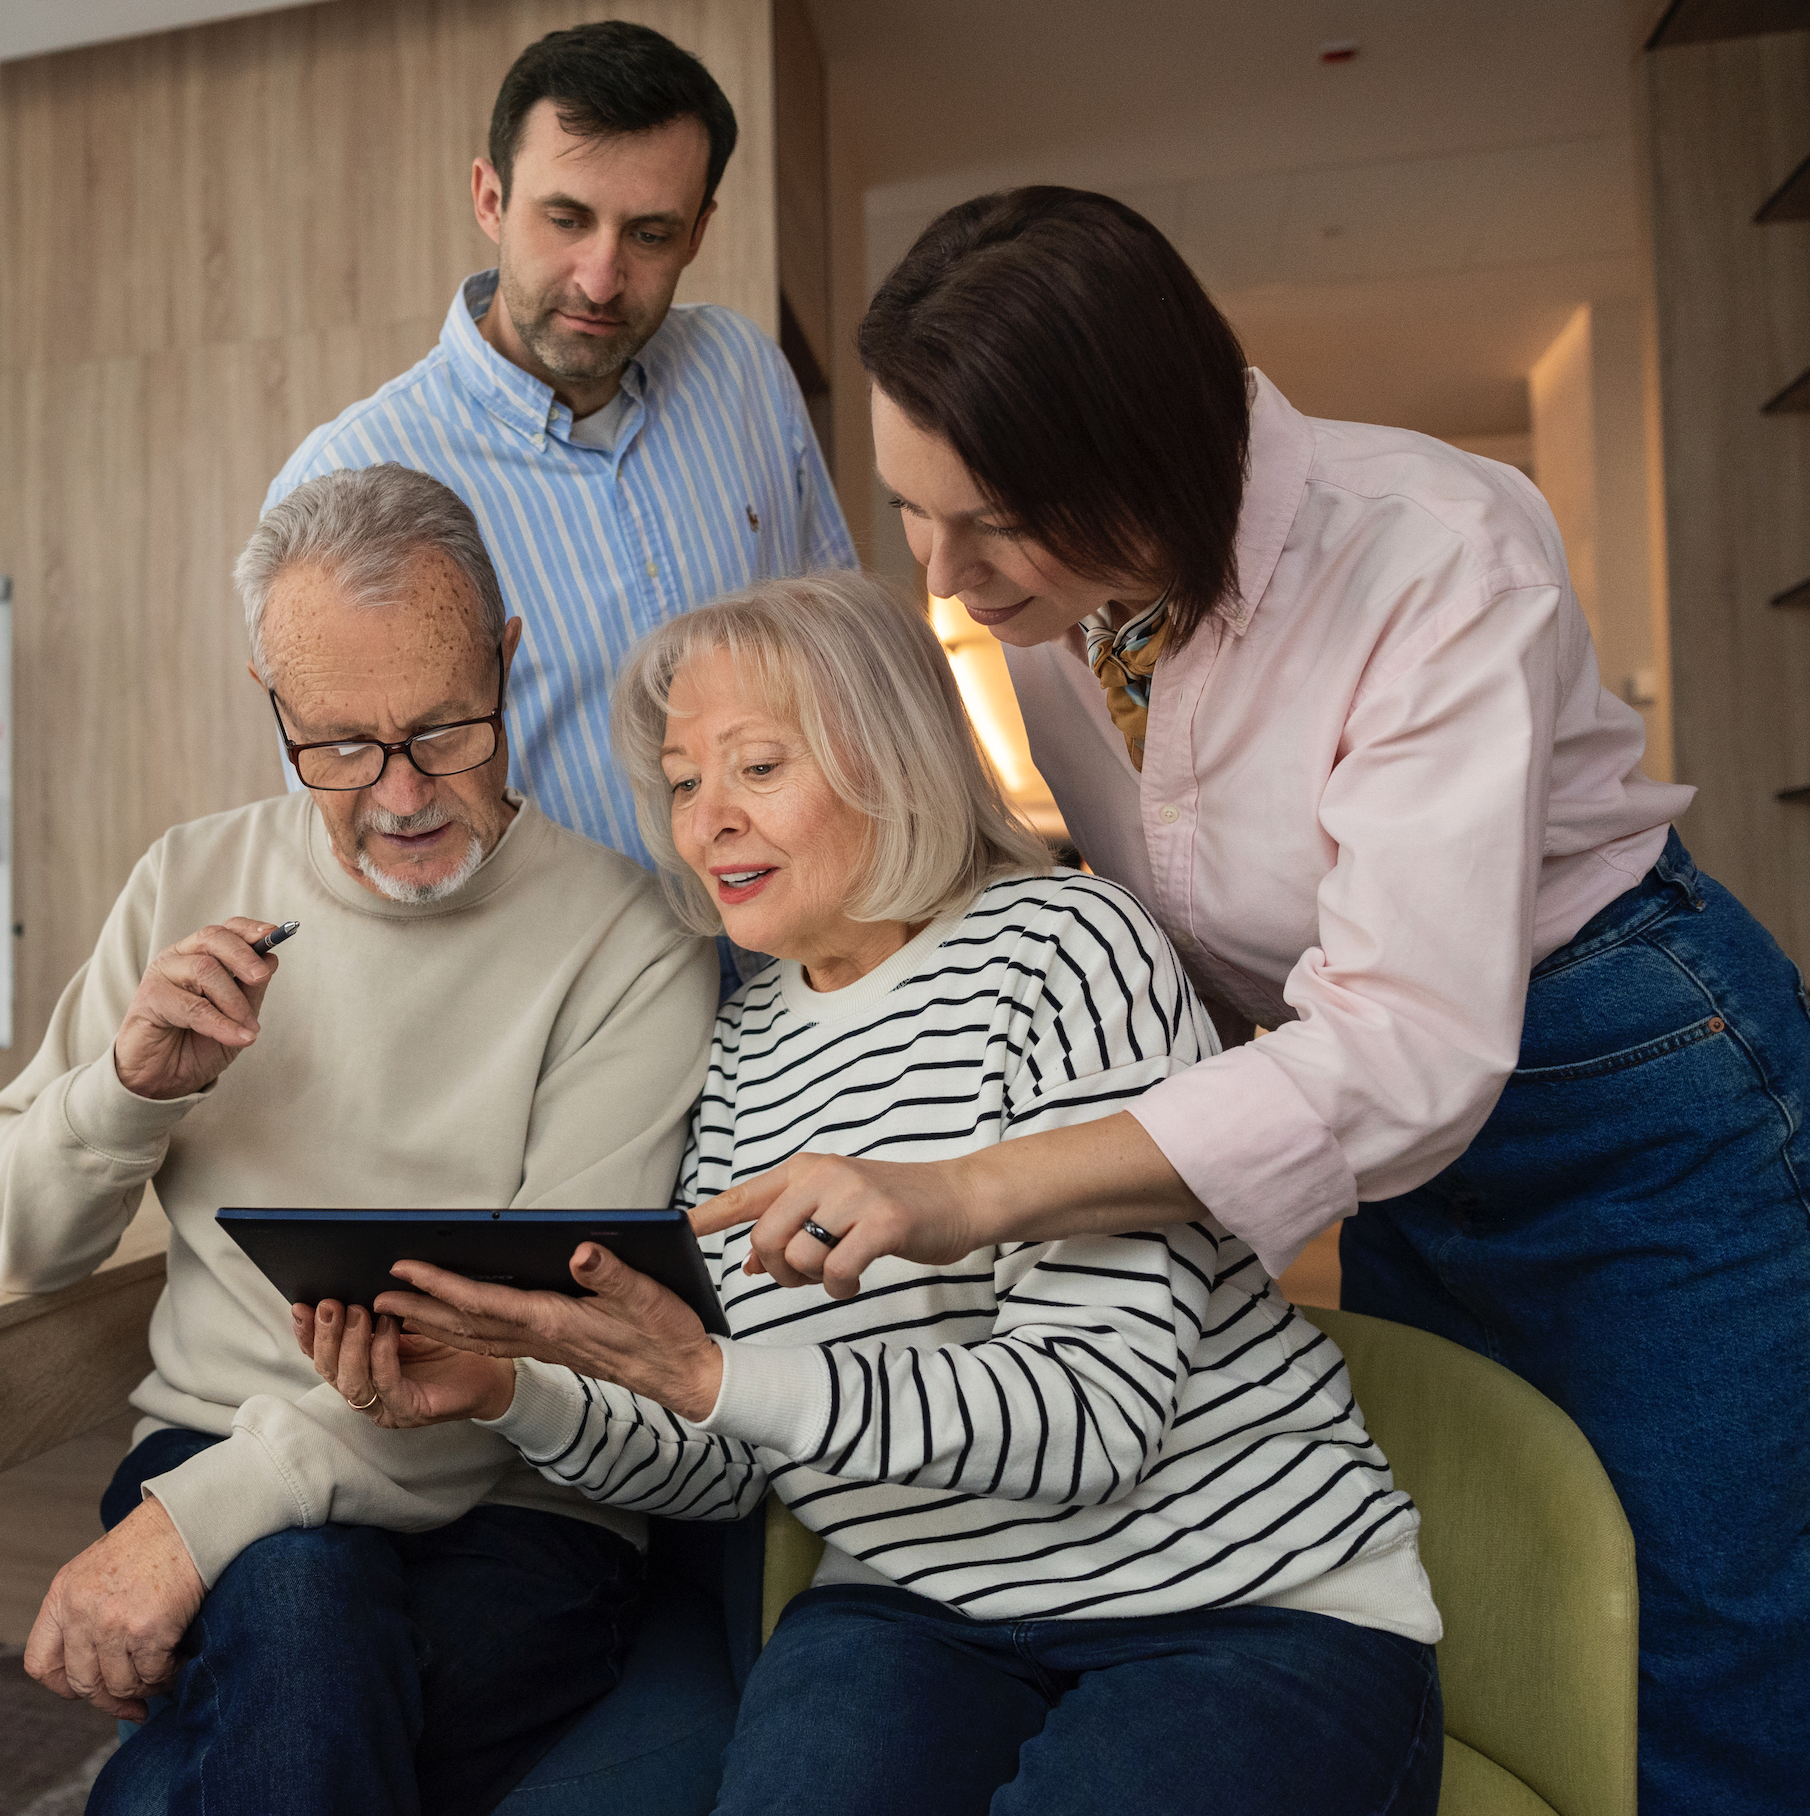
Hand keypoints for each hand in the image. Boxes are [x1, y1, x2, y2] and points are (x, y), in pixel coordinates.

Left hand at [25, 1498, 203, 1720]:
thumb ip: (85, 1611)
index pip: (41, 1662)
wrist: (192, 1519)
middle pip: (83, 1683)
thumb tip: (96, 1662)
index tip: (88, 1690)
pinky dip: (169, 1675)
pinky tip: (179, 1661)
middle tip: (133, 1702)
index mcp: (63, 1596)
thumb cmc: (154, 1540)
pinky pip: (154, 1675)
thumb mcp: (98, 1570)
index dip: (63, 1685)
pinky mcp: (149, 1631)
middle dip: (110, 1699)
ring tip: (162, 1674)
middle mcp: (81, 1613)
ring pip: (121, 1685)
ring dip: (145, 1687)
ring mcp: (113, 1624)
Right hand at [114, 917, 284, 1099]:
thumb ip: (251, 988)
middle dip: (244, 956)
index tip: (275, 934)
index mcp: (200, 955)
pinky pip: (193, 1005)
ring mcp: (161, 975)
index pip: (226, 930)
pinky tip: (239, 1037)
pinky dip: (221, 1023)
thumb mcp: (237, 1016)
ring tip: (249, 1028)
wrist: (165, 1079)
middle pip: (213, 938)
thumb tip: (271, 959)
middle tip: (261, 977)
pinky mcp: (148, 999)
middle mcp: (179, 958)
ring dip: (234, 1001)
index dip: (250, 929)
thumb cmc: (199, 1043)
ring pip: (205, 969)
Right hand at [292, 1299, 514, 1427]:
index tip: (301, 1307)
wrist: (493, 1372)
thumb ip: (377, 1313)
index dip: (307, 1334)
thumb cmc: (450, 1349)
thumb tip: (351, 1286)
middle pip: (330, 1371)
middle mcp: (368, 1394)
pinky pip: (387, 1384)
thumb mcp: (405, 1325)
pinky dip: (382, 1355)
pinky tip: (387, 1331)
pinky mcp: (410, 1410)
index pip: (323, 1357)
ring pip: (352, 1383)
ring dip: (351, 1345)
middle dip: (325, 1336)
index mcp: (361, 1372)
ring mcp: (386, 1407)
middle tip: (331, 1305)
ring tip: (358, 1313)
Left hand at [373, 1245, 724, 1422]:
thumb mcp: (647, 1294)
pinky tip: (452, 1324)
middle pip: (466, 1325)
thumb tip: (579, 1250)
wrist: (683, 1376)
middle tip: (376, 1295)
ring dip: (433, 1324)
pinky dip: (461, 1333)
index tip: (402, 1269)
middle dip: (419, 1309)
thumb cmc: (667, 1332)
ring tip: (399, 1310)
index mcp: (555, 1321)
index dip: (440, 1285)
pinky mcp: (553, 1349)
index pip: (483, 1302)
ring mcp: (544, 1348)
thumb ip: (612, 1273)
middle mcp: (541, 1338)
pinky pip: (492, 1343)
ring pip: (474, 1338)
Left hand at [690, 1151, 979, 1297]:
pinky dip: (839, 1287)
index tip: (675, 1234)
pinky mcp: (883, 1222)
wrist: (958, 1197)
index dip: (707, 1217)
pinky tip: (853, 1282)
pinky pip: (836, 1270)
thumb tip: (747, 1264)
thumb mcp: (836, 1207)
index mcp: (805, 1170)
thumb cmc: (892, 1207)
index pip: (744, 1194)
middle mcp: (824, 1176)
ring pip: (798, 1256)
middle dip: (775, 1271)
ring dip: (810, 1282)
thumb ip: (792, 1227)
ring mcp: (854, 1197)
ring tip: (833, 1277)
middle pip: (765, 1237)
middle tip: (800, 1278)